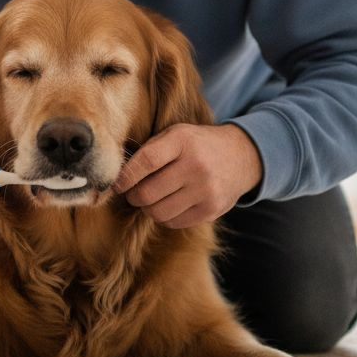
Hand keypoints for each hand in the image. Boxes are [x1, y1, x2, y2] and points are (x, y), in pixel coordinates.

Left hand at [113, 124, 263, 227]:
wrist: (241, 156)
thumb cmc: (197, 145)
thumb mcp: (177, 135)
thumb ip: (149, 150)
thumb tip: (116, 176)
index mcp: (183, 141)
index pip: (145, 162)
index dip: (125, 177)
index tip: (116, 184)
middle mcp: (196, 165)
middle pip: (148, 193)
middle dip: (133, 196)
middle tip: (133, 193)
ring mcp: (206, 190)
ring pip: (158, 212)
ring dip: (148, 209)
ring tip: (151, 199)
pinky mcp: (211, 210)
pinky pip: (174, 222)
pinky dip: (165, 216)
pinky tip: (169, 205)